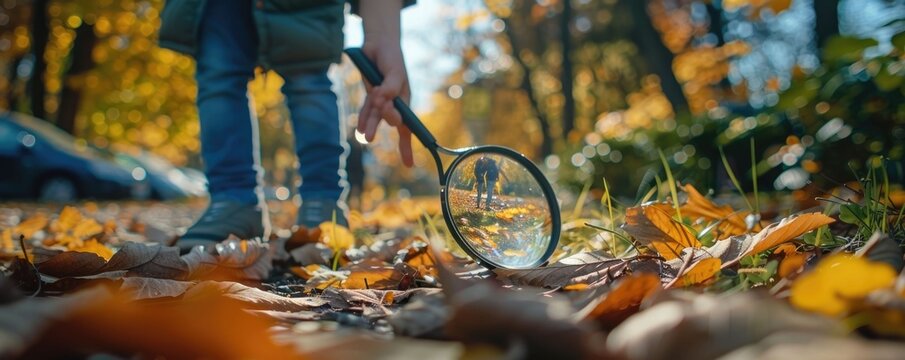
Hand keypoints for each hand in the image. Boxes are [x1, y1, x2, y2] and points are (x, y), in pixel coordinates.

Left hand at [357, 41, 412, 166]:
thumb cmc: (391, 59)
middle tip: (378, 118)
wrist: (378, 44)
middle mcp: (394, 103)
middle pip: (391, 120)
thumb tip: (384, 100)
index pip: (408, 126)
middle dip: (385, 121)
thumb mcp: (394, 71)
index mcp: (405, 100)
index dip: (408, 145)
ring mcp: (381, 100)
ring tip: (365, 137)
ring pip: (376, 117)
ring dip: (371, 126)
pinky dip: (363, 117)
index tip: (409, 164)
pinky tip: (359, 128)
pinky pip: (366, 110)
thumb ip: (390, 87)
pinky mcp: (370, 95)